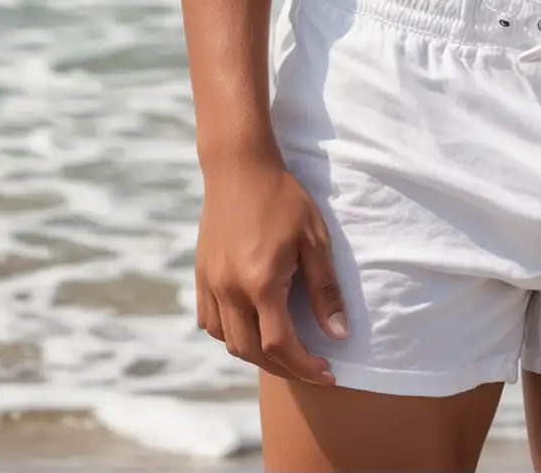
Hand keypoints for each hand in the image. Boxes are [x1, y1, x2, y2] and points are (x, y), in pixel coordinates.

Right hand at [195, 145, 348, 384]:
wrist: (240, 167)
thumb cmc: (283, 198)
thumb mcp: (314, 239)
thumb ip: (325, 290)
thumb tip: (339, 334)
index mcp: (261, 282)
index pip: (281, 345)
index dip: (305, 366)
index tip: (328, 372)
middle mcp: (231, 289)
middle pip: (252, 352)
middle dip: (284, 366)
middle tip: (310, 365)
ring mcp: (211, 283)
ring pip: (228, 341)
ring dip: (255, 354)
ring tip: (283, 348)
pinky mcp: (201, 275)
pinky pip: (210, 321)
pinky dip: (230, 334)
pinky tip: (250, 326)